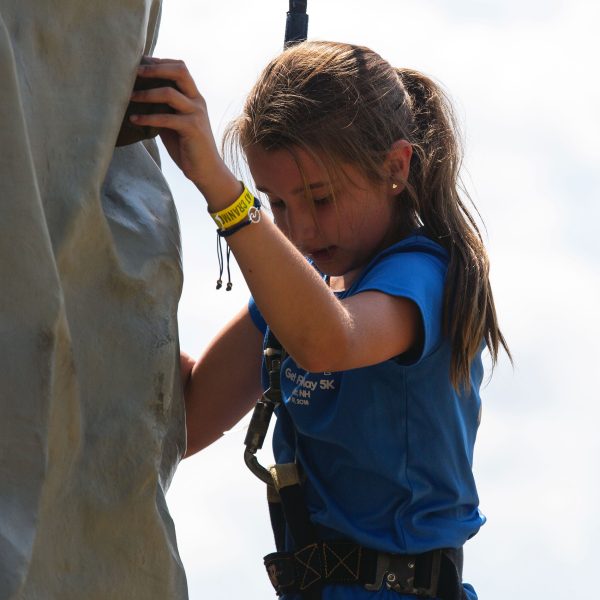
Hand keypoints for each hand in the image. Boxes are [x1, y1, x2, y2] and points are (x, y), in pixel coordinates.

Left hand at [130, 57, 236, 203]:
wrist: (206, 170)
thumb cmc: (187, 146)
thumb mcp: (174, 121)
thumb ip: (163, 107)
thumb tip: (138, 93)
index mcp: (194, 96)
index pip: (179, 67)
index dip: (159, 62)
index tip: (138, 64)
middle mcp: (197, 101)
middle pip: (179, 71)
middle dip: (155, 68)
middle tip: (134, 72)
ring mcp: (196, 114)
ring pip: (170, 93)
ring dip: (146, 93)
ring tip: (129, 97)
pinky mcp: (193, 129)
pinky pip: (166, 118)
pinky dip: (147, 118)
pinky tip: (133, 120)